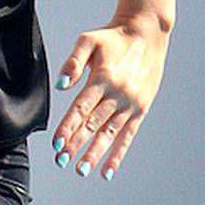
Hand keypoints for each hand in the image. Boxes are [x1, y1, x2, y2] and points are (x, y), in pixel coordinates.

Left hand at [50, 13, 170, 181]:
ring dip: (95, 154)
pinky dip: (117, 155)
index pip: (81, 108)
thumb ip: (73, 62)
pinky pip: (128, 136)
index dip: (68, 127)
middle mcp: (118, 94)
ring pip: (110, 134)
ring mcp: (131, 104)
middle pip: (93, 124)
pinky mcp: (140, 109)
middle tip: (61, 161)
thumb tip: (62, 85)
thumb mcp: (88, 41)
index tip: (57, 144)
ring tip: (81, 170)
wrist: (147, 34)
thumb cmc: (113, 38)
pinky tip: (107, 171)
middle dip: (76, 144)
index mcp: (103, 78)